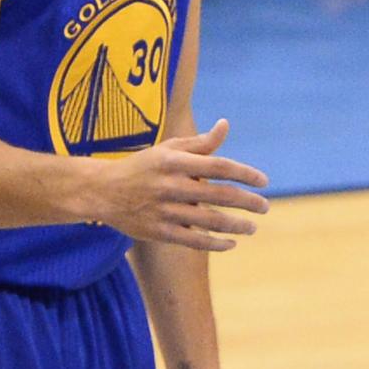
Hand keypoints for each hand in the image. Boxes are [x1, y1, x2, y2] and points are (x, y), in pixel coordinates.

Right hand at [89, 119, 268, 251]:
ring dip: (235, 226)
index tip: (264, 181)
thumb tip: (225, 125)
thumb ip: (201, 143)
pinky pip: (192, 240)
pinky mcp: (158, 231)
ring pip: (208, 221)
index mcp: (177, 161)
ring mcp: (164, 210)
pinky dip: (214, 243)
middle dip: (246, 202)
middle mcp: (172, 185)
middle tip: (265, 207)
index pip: (219, 166)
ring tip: (252, 227)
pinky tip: (231, 243)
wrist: (103, 191)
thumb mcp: (170, 148)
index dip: (244, 173)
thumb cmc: (145, 165)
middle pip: (218, 195)